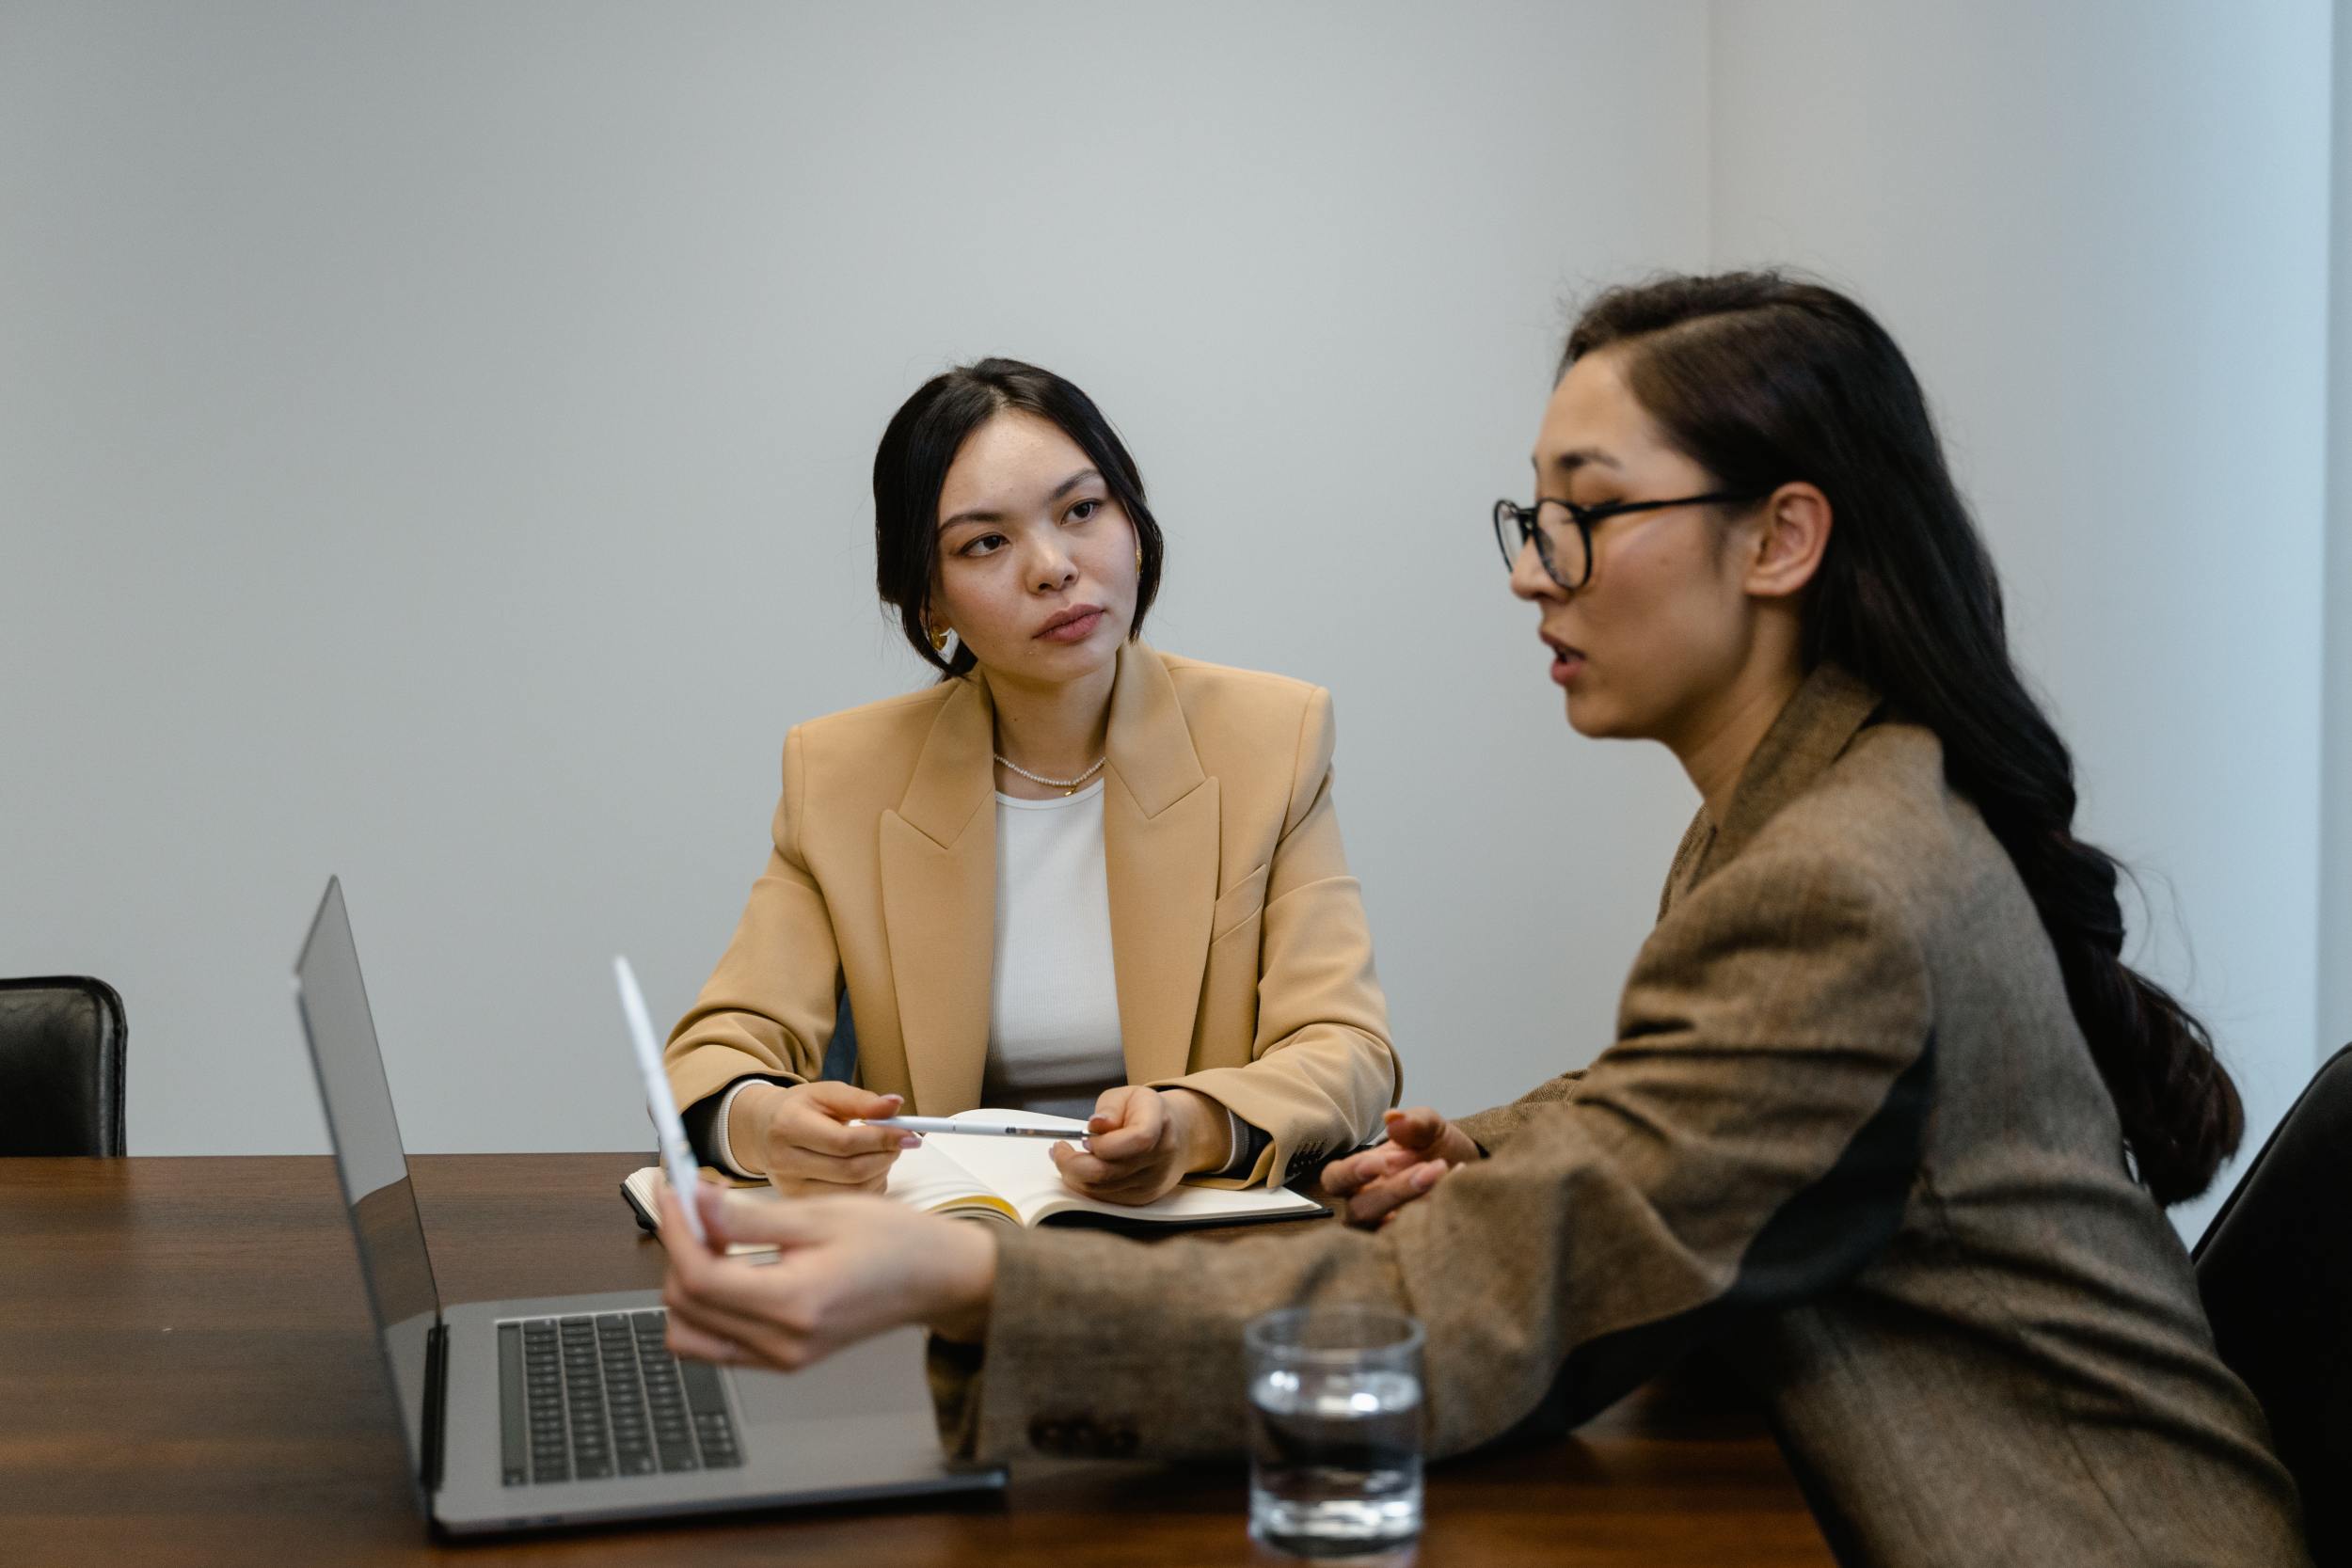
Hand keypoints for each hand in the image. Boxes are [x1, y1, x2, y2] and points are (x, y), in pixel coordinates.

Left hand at [658, 1181, 996, 1373]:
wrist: (935, 1278)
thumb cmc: (893, 1241)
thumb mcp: (821, 1214)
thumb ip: (750, 1218)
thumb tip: (696, 1202)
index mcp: (793, 1305)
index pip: (699, 1277)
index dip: (675, 1229)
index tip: (671, 1190)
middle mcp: (781, 1345)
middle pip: (685, 1307)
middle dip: (678, 1249)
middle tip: (693, 1204)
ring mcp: (780, 1359)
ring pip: (690, 1333)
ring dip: (686, 1283)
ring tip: (712, 1238)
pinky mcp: (782, 1360)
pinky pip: (716, 1342)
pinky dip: (706, 1305)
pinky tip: (728, 1264)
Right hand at [735, 1081, 920, 1195]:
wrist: (762, 1130)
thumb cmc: (800, 1109)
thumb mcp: (826, 1094)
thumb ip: (861, 1100)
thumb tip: (895, 1105)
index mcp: (788, 1126)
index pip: (844, 1142)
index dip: (882, 1139)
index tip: (909, 1133)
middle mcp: (784, 1161)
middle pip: (850, 1171)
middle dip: (885, 1157)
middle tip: (901, 1143)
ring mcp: (790, 1188)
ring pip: (851, 1192)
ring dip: (880, 1173)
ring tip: (883, 1154)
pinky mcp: (799, 1203)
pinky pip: (846, 1202)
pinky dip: (869, 1188)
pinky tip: (870, 1171)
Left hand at [1048, 1086, 1226, 1205]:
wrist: (1177, 1136)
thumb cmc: (1144, 1112)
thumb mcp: (1127, 1095)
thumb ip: (1110, 1107)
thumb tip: (1097, 1125)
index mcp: (1159, 1123)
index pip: (1137, 1140)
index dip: (1104, 1144)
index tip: (1084, 1138)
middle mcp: (1160, 1156)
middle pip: (1110, 1172)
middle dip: (1073, 1164)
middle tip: (1059, 1150)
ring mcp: (1152, 1181)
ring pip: (1102, 1189)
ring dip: (1075, 1175)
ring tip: (1067, 1157)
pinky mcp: (1143, 1197)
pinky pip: (1105, 1198)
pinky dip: (1086, 1185)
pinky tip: (1081, 1169)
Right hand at [1320, 1106, 1482, 1228]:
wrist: (1467, 1169)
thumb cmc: (1435, 1147)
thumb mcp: (1430, 1127)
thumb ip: (1414, 1122)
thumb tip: (1393, 1118)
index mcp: (1360, 1173)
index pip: (1334, 1179)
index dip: (1351, 1174)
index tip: (1383, 1163)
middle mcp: (1366, 1204)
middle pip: (1359, 1210)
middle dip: (1394, 1191)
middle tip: (1434, 1168)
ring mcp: (1386, 1228)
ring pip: (1381, 1232)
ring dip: (1413, 1209)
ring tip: (1444, 1183)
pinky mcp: (1410, 1245)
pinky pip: (1412, 1243)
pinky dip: (1434, 1220)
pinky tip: (1457, 1195)